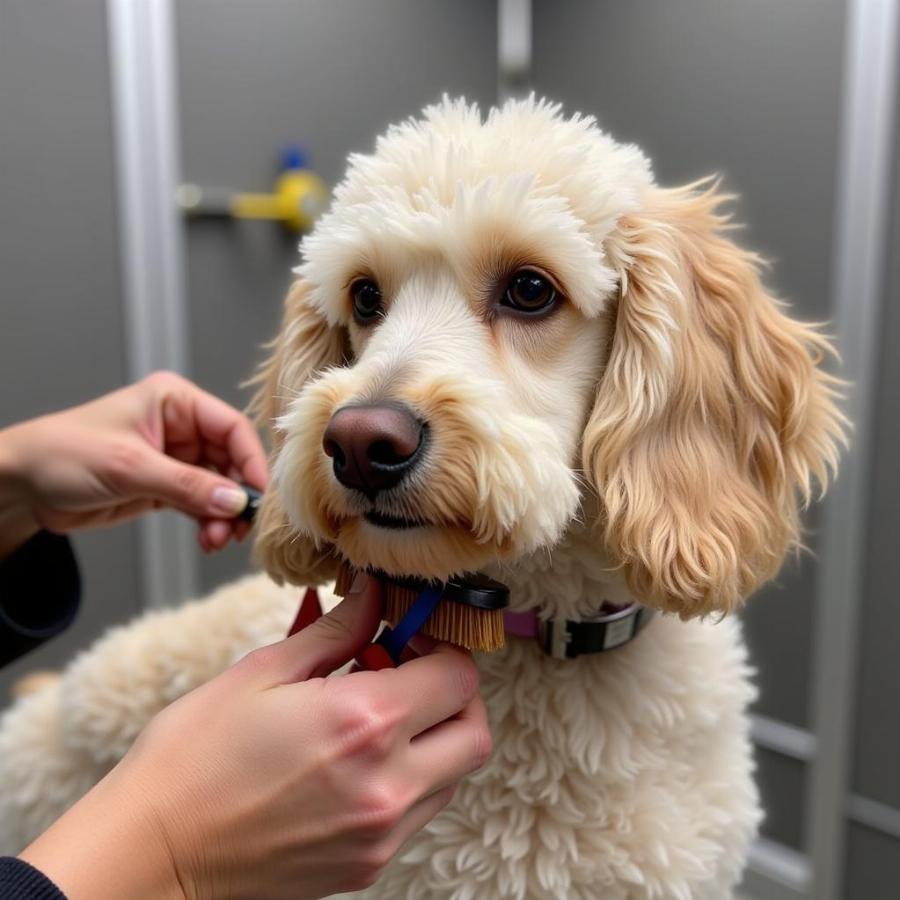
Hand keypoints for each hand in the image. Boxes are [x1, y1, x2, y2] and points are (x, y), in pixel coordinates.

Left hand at [0, 371, 267, 558]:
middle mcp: (181, 427)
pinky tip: (208, 539)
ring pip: (220, 487)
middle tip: (239, 526)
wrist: (20, 486)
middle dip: (236, 496)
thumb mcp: (129, 467)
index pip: (232, 427)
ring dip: (224, 515)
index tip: (259, 495)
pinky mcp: (166, 486)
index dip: (251, 461)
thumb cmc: (62, 454)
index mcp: (176, 401)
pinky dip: (209, 523)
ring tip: (217, 540)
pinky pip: (202, 504)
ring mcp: (175, 458)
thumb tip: (235, 503)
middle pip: (231, 460)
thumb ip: (187, 486)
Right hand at [20, 574, 491, 899]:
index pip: (457, 676)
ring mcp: (381, 834)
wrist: (152, 853)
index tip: (408, 633)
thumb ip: (337, 630)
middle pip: (474, 731)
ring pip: (453, 773)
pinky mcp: (367, 866)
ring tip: (375, 710)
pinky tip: (358, 754)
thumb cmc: (193, 758)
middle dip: (453, 691)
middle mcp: (387, 785)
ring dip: (434, 734)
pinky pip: (419, 811)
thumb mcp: (265, 671)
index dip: (441, 643)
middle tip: (408, 668)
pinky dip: (410, 774)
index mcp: (364, 724)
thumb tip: (375, 593)